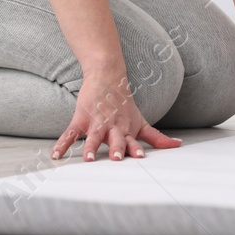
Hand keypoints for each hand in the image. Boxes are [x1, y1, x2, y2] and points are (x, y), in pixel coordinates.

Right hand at [53, 62, 181, 162]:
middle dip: (115, 149)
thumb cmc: (124, 105)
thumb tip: (178, 146)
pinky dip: (62, 144)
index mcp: (127, 130)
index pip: (132, 141)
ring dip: (90, 147)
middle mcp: (112, 127)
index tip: (139, 157)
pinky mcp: (81, 119)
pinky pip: (69, 134)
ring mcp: (96, 123)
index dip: (135, 149)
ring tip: (87, 159)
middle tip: (115, 158)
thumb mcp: (141, 122)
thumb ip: (157, 137)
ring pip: (93, 137)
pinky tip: (56, 155)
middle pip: (114, 140)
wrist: (108, 76)